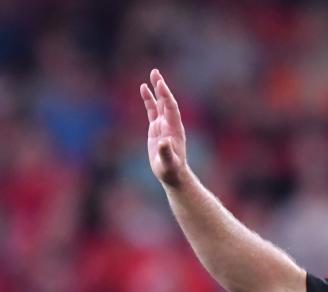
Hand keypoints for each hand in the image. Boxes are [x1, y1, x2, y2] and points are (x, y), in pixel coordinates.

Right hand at [141, 68, 187, 187]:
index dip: (166, 96)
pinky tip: (144, 89)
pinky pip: (152, 110)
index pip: (171, 108)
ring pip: (160, 103)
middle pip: (166, 101)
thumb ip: (166, 152)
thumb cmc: (171, 170)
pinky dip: (149, 100)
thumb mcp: (168, 163)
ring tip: (152, 75)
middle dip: (161, 87)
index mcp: (175, 129)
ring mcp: (163, 125)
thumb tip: (164, 141)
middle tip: (156, 72)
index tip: (160, 84)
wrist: (172, 174)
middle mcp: (170, 124)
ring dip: (156, 90)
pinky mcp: (156, 128)